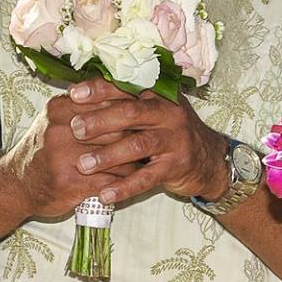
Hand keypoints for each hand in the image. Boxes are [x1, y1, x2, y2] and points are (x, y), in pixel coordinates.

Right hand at [3, 92, 142, 218]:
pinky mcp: (71, 183)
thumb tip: (121, 90)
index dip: (131, 104)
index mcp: (60, 108)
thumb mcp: (55, 119)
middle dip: (136, 133)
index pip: (105, 99)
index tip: (147, 108)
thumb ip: (82, 105)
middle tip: (153, 136)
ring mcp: (65, 157)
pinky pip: (111, 179)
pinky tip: (132, 180)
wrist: (16, 185)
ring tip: (146, 158)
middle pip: (115, 126)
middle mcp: (60, 129)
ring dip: (135, 158)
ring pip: (117, 153)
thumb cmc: (42, 151)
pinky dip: (125, 181)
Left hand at [64, 81, 230, 205]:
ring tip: (83, 164)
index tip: (73, 94)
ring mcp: (175, 139)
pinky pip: (147, 178)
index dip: (99, 89)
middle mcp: (168, 112)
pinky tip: (105, 194)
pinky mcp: (177, 166)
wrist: (208, 159)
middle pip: (131, 112)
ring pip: (138, 145)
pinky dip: (125, 187)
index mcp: (157, 94)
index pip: (126, 87)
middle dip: (100, 120)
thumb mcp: (152, 112)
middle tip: (74, 129)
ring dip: (108, 155)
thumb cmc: (168, 132)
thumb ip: (124, 103)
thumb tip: (78, 96)